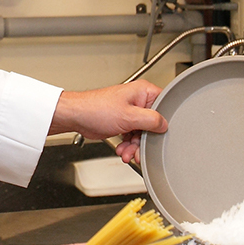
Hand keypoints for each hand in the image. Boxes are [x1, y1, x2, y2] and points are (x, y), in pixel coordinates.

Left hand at [49, 80, 167, 163]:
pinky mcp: (124, 121)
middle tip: (139, 151)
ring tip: (127, 153)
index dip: (163, 123)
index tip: (158, 135)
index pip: (164, 107)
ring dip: (135, 146)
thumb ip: (151, 120)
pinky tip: (122, 150)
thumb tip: (165, 124)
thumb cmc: (96, 109)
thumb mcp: (129, 116)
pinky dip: (128, 145)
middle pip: (153, 124)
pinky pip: (133, 136)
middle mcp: (138, 100)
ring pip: (143, 133)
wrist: (78, 116)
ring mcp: (131, 111)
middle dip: (144, 141)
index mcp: (143, 92)